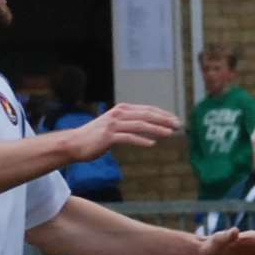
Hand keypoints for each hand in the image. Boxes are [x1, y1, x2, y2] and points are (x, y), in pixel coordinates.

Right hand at [64, 103, 178, 160]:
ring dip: (157, 129)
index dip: (163, 114)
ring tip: (170, 133)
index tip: (176, 120)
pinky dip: (141, 140)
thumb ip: (129, 124)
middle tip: (178, 125)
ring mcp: (113, 125)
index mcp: (122, 110)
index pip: (147, 110)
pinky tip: (152, 144)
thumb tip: (148, 127)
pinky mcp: (108, 136)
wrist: (75, 143)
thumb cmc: (96, 137)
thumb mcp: (114, 126)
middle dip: (164, 120)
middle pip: (146, 115)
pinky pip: (128, 138)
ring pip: (140, 125)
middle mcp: (119, 114)